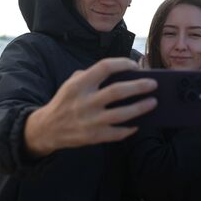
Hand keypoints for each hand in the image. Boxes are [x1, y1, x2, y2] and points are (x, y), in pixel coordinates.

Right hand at [24, 57, 157, 156]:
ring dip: (140, 108)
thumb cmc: (66, 101)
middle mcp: (84, 101)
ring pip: (121, 114)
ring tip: (153, 102)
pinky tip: (139, 123)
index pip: (105, 67)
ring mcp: (89, 121)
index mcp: (79, 84)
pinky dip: (130, 128)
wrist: (46, 128)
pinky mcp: (93, 136)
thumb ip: (92, 76)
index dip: (123, 63)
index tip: (136, 65)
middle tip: (154, 84)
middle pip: (117, 91)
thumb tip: (123, 73)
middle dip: (139, 87)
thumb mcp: (72, 83)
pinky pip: (117, 133)